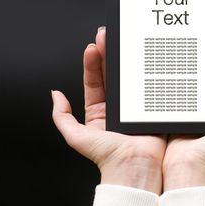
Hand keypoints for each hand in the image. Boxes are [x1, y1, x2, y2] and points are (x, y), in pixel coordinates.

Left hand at [51, 27, 165, 194]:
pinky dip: (146, 73)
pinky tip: (144, 60)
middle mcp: (116, 106)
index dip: (92, 64)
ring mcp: (133, 105)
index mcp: (99, 111)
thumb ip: (62, 117)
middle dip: (108, 55)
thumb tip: (55, 95)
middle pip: (111, 75)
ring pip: (128, 77)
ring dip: (125, 60)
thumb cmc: (107, 157)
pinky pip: (147, 87)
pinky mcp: (149, 107)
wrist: (134, 168)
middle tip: (106, 37)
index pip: (94, 81)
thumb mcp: (77, 137)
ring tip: (121, 42)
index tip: (92, 48)